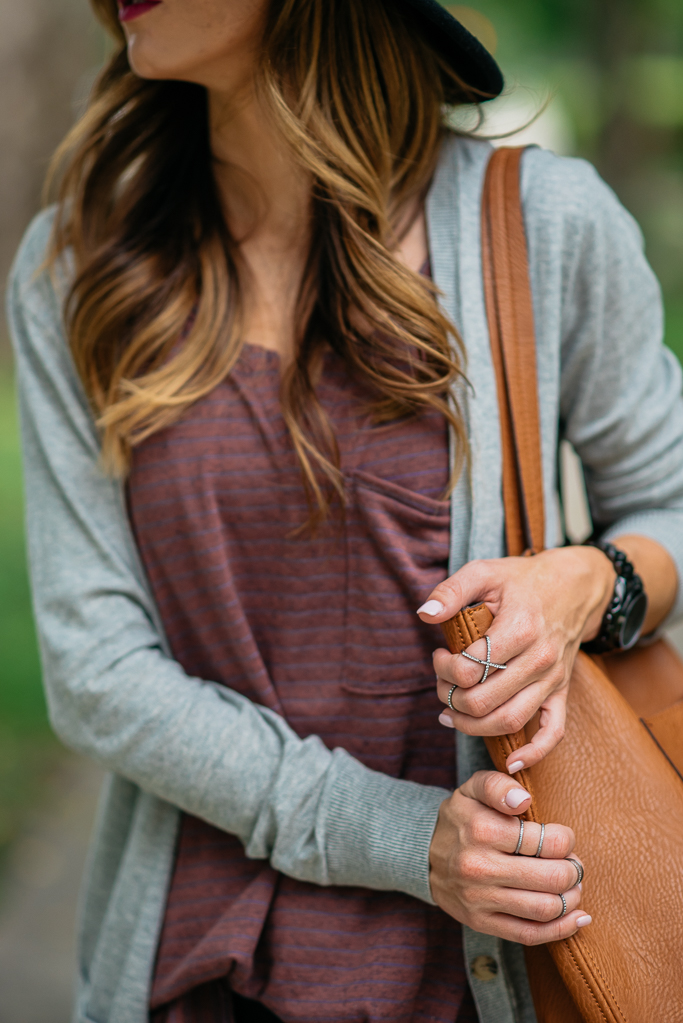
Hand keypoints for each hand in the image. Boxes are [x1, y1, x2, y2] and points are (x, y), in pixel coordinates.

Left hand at [418, 546, 614, 771]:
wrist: (574, 585)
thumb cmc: (522, 580)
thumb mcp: (484, 571)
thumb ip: (451, 590)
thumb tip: (425, 614)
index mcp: (520, 629)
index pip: (471, 668)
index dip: (445, 669)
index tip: (439, 655)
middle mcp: (540, 659)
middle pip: (484, 701)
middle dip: (451, 698)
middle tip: (441, 684)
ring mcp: (553, 679)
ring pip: (510, 720)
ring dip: (473, 727)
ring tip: (451, 714)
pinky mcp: (562, 691)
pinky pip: (554, 732)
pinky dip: (534, 753)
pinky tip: (511, 763)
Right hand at [430, 771, 590, 943]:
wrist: (423, 854)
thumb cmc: (461, 818)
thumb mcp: (473, 789)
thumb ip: (499, 786)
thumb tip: (524, 800)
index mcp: (482, 830)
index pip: (548, 842)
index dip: (566, 840)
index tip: (563, 838)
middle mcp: (480, 867)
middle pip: (552, 877)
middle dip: (573, 870)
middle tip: (573, 864)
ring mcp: (480, 899)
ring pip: (545, 908)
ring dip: (571, 898)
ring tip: (572, 886)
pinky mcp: (481, 923)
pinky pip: (529, 934)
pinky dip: (561, 929)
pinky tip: (577, 917)